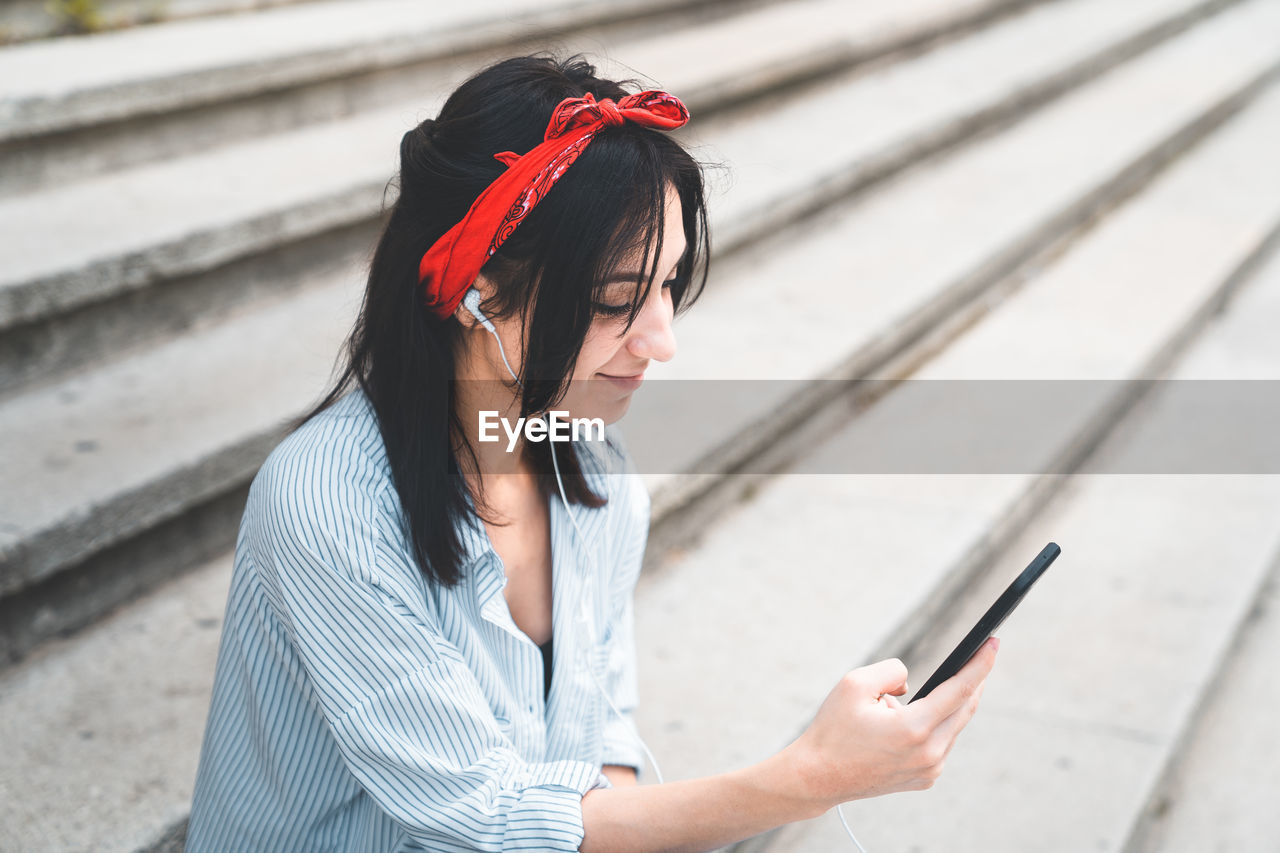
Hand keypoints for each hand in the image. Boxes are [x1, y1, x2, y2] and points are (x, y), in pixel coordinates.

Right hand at [788, 636, 998, 809]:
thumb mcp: (855, 683)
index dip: (980, 664)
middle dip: (974, 680)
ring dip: (942, 705)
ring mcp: (930, 770)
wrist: (818, 777)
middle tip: (980, 655)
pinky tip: (908, 721)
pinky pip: (940, 743)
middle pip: (964, 708)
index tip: (994, 643)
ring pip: (952, 726)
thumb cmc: (833, 728)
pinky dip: (932, 725)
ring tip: (908, 696)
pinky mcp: (925, 780)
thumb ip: (892, 671)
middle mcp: (929, 754)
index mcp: (914, 729)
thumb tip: (911, 681)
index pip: (960, 690)